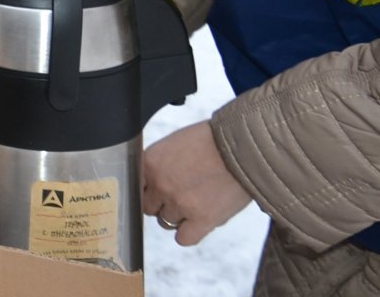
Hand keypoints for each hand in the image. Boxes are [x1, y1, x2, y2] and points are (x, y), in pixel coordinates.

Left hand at [141, 119, 252, 245]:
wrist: (243, 147)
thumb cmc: (211, 141)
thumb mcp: (173, 143)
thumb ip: (159, 164)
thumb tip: (150, 181)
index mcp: (150, 162)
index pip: (136, 186)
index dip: (148, 189)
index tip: (157, 190)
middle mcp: (160, 184)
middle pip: (148, 207)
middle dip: (162, 203)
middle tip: (180, 195)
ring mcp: (180, 203)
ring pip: (165, 222)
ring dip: (177, 216)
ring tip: (195, 203)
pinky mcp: (202, 219)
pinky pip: (183, 238)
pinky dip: (189, 233)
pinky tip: (198, 222)